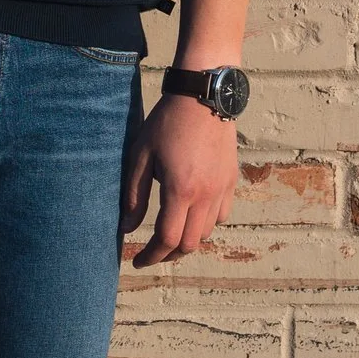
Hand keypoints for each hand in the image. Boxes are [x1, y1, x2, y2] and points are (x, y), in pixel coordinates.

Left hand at [119, 92, 237, 267]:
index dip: (151, 255)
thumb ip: (134, 195)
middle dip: (168, 255)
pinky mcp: (231, 180)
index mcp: (180, 190)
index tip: (137, 261)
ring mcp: (222, 189)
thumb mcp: (141, 155)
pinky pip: (222, 215)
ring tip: (169, 237)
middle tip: (151, 253)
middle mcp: (205, 195)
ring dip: (187, 241)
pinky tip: (192, 216)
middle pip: (188, 244)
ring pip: (206, 232)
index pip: (166, 239)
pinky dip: (205, 224)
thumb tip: (127, 228)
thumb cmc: (167, 123)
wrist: (202, 97)